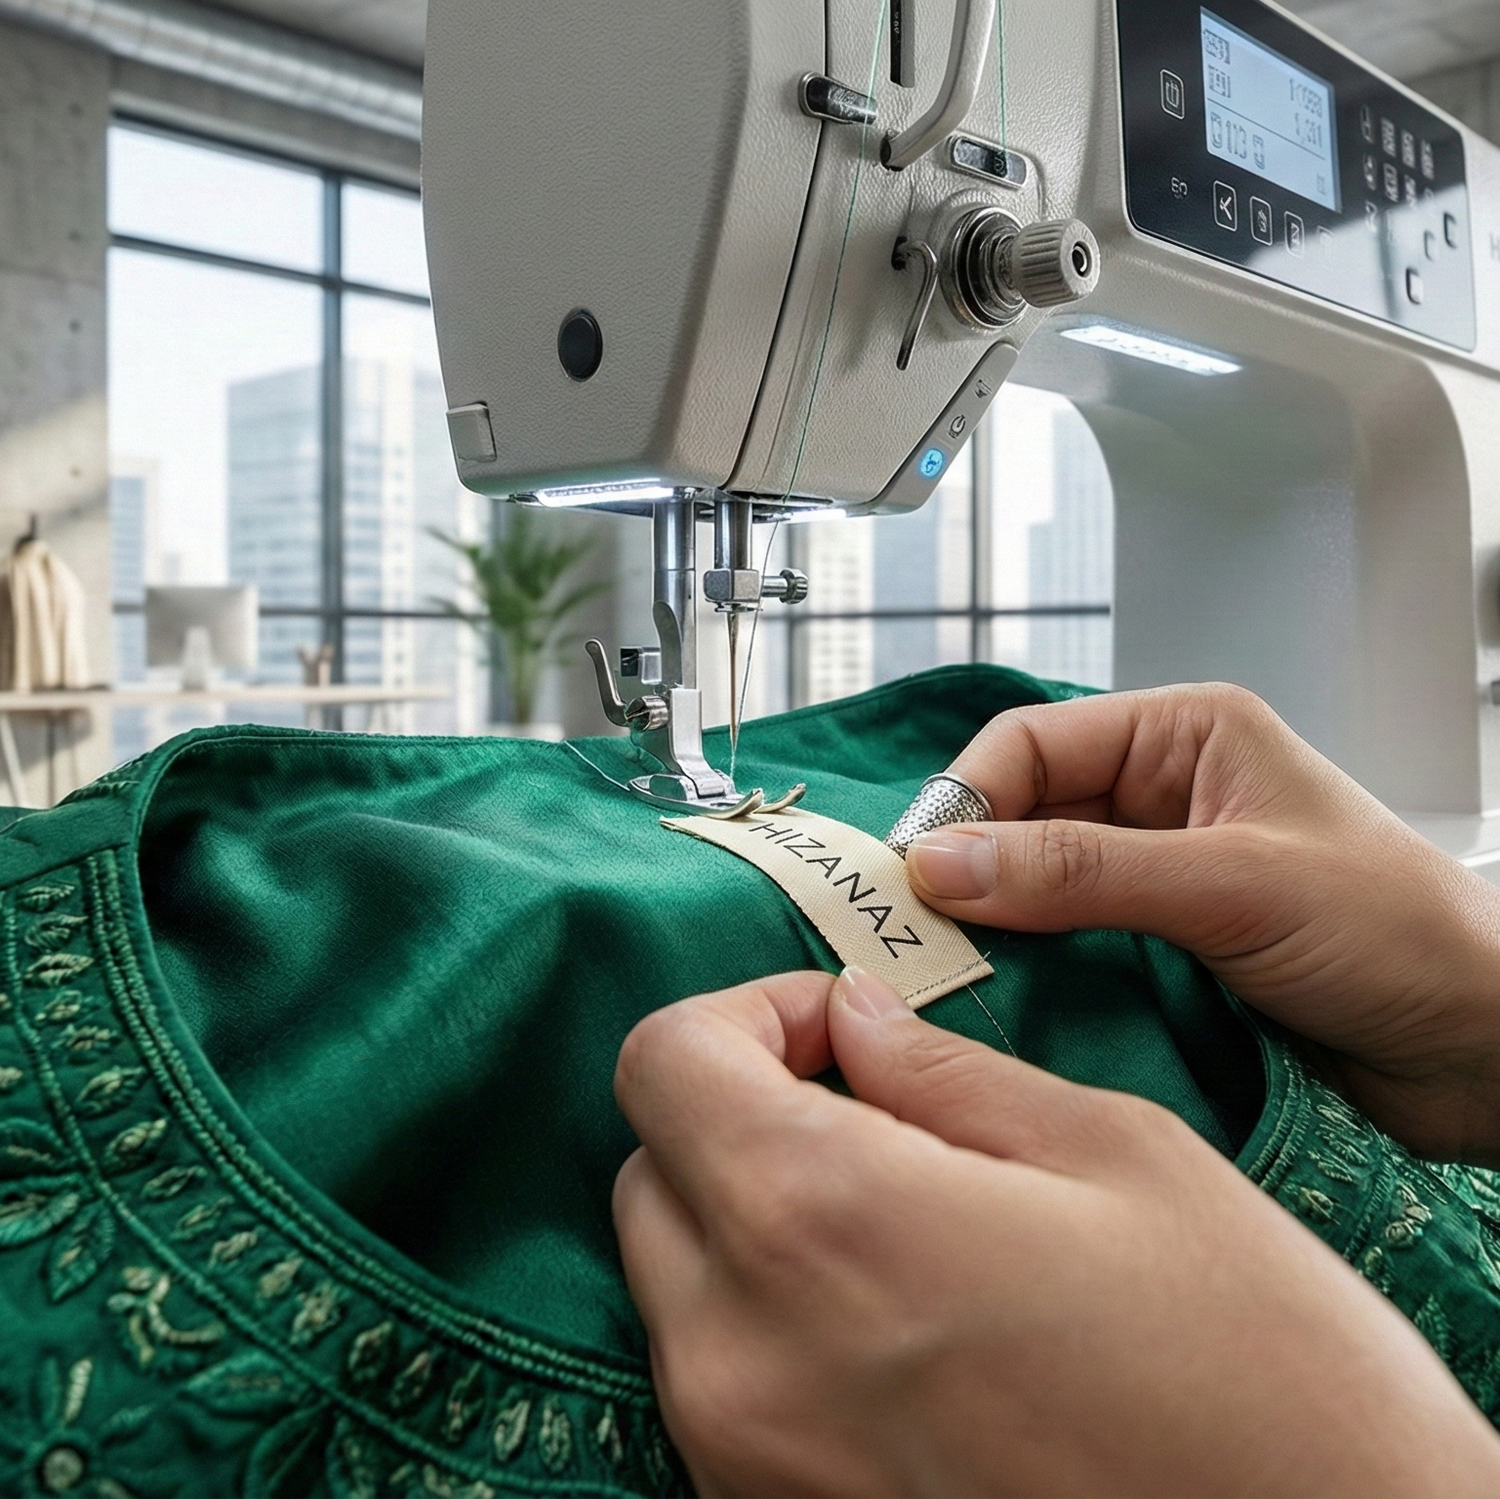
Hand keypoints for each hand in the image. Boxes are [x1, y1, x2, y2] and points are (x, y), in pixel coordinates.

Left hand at [613, 967, 1499, 1497]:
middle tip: (868, 1105)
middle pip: (657, 1169)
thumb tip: (860, 1021)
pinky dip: (771, 1317)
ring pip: (678, 1278)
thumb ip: (948, 1074)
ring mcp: (745, 1459)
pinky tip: (896, 1316)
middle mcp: (744, 1353)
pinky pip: (719, 1379)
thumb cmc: (1255, 1370)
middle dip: (743, 1109)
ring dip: (755, 1215)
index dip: (746, 1013)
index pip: (665, 1063)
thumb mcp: (1117, 1158)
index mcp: (821, 1221)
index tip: (836, 1024)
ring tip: (898, 1214)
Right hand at [904, 684, 1499, 1163]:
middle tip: (919, 934)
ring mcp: (1158, 875)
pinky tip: (1008, 1000)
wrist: (1485, 1052)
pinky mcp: (1161, 948)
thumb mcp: (1234, 886)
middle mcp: (1162, 796)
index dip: (964, 801)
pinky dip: (1033, 970)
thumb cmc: (1399, 936)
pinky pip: (1068, 946)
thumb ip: (1081, 872)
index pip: (1031, 745)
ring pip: (1035, 885)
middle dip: (970, 869)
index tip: (917, 875)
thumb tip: (941, 865)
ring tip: (955, 971)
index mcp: (1186, 736)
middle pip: (1022, 814)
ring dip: (997, 925)